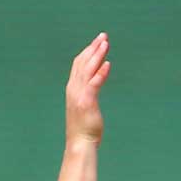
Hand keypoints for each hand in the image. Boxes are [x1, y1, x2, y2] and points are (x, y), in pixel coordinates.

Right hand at [64, 32, 109, 146]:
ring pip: (88, 69)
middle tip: (103, 36)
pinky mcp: (87, 102)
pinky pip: (94, 84)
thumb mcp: (84, 107)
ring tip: (106, 43)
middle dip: (93, 48)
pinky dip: (101, 73)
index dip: (87, 51)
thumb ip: (88, 94)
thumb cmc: (84, 129)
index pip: (78, 65)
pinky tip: (108, 64)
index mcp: (72, 89)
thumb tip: (94, 87)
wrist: (80, 144)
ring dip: (97, 55)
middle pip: (82, 63)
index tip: (97, 42)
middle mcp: (74, 89)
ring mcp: (79, 95)